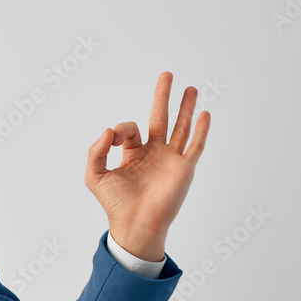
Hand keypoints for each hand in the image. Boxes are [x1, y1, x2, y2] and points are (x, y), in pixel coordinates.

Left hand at [84, 72, 209, 261]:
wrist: (135, 225)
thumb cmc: (115, 204)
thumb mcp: (95, 175)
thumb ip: (96, 151)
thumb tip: (108, 130)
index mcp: (134, 154)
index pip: (130, 129)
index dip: (121, 129)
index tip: (113, 139)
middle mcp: (154, 154)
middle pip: (161, 118)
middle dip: (163, 96)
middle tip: (167, 75)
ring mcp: (170, 160)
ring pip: (181, 127)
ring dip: (186, 107)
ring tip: (191, 88)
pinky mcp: (184, 169)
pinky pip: (195, 146)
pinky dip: (201, 130)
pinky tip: (205, 114)